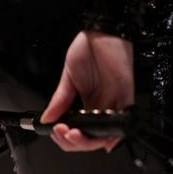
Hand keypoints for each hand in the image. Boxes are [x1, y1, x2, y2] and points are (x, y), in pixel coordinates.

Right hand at [39, 30, 133, 152]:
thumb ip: (59, 101)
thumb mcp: (68, 77)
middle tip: (62, 132)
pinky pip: (122, 123)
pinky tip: (102, 141)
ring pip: (104, 136)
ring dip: (87, 141)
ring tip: (73, 134)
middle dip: (73, 142)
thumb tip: (46, 119)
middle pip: (89, 138)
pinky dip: (113, 136)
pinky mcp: (126, 98)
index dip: (64, 137)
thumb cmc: (88, 49)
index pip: (76, 131)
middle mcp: (100, 108)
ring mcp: (113, 105)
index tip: (54, 130)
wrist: (102, 32)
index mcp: (86, 104)